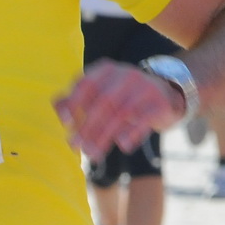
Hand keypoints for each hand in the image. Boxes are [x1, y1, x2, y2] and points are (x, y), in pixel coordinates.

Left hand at [53, 59, 184, 162]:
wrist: (166, 95)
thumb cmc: (123, 96)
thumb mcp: (101, 92)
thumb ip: (77, 99)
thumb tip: (58, 108)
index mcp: (107, 70)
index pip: (86, 84)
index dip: (73, 103)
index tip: (65, 124)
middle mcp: (126, 74)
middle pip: (103, 102)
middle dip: (87, 126)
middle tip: (76, 146)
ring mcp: (146, 87)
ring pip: (122, 113)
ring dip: (105, 136)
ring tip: (93, 154)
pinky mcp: (161, 103)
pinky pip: (144, 119)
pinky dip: (132, 133)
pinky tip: (123, 146)